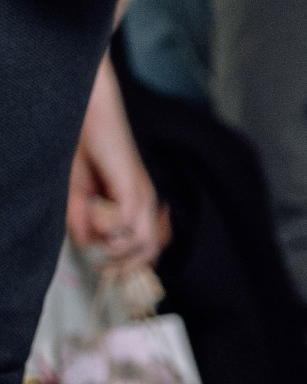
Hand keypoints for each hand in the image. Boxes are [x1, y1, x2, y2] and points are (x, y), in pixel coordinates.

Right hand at [65, 62, 160, 269]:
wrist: (90, 112)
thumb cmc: (85, 147)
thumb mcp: (79, 192)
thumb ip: (82, 220)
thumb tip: (86, 244)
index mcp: (138, 204)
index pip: (149, 247)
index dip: (129, 265)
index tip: (105, 271)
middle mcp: (146, 201)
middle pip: (150, 250)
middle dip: (123, 265)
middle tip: (98, 265)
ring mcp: (141, 193)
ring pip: (142, 241)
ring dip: (113, 247)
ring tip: (93, 234)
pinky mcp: (132, 184)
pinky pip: (127, 220)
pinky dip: (108, 226)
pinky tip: (93, 213)